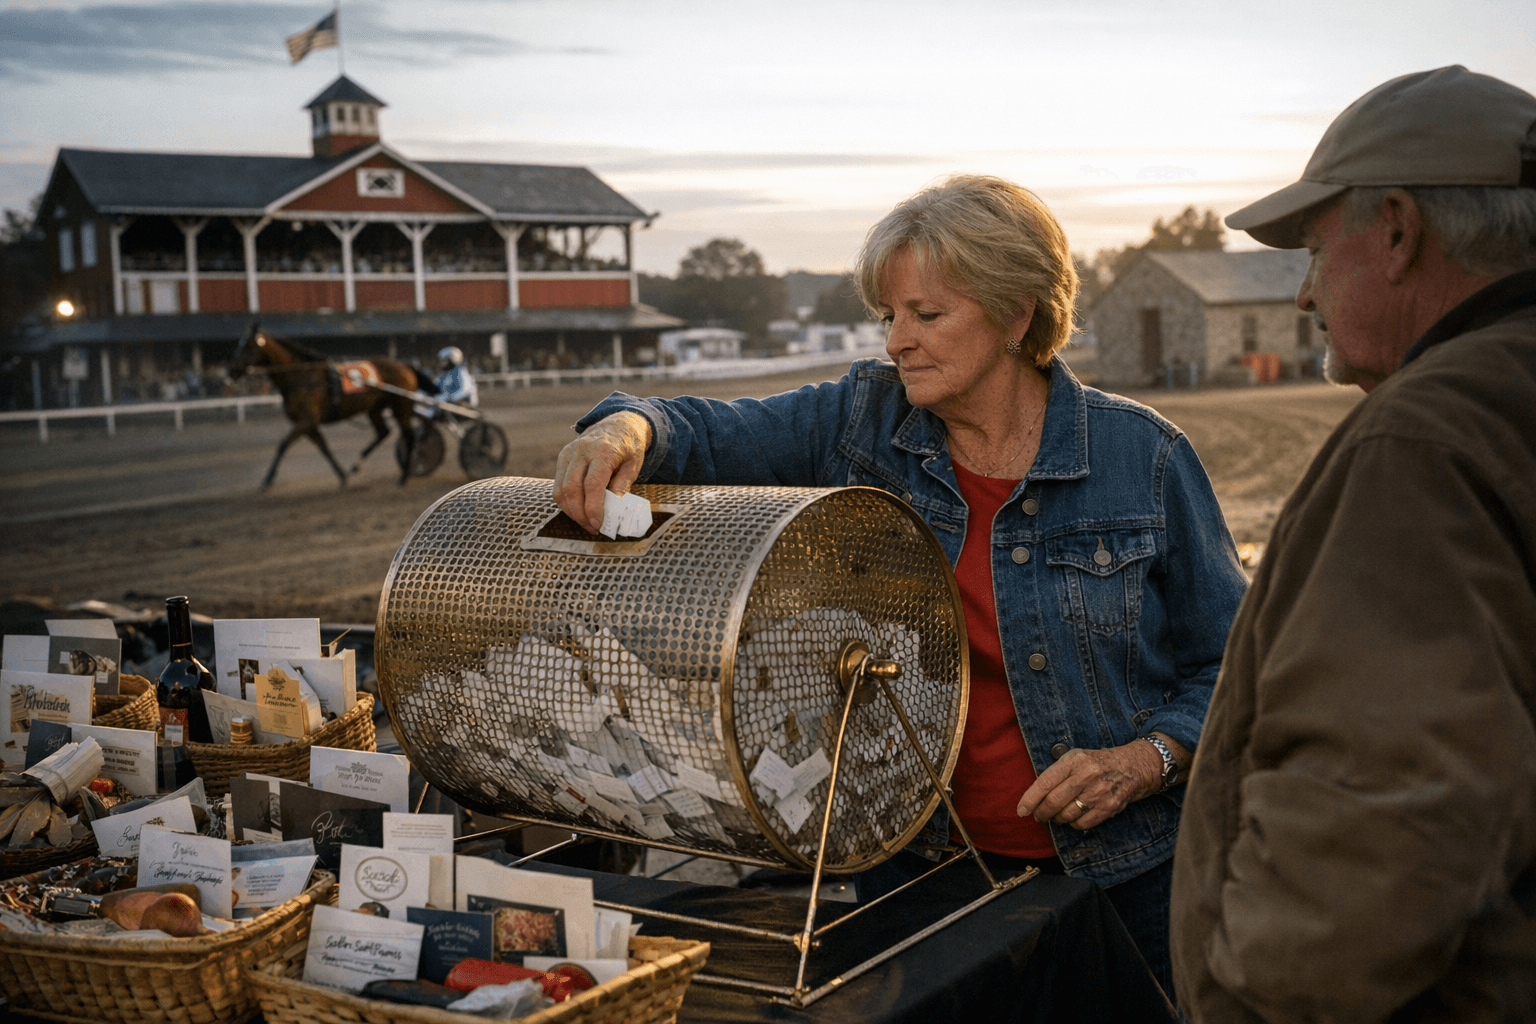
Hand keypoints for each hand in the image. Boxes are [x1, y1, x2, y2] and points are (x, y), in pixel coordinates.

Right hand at [552, 411, 651, 532]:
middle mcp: (582, 450)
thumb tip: (612, 510)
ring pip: (560, 489)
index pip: (592, 484)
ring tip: (585, 521)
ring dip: (570, 510)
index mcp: (603, 451)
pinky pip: (558, 484)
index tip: (598, 524)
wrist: (617, 424)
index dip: (593, 508)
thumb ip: (622, 485)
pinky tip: (578, 509)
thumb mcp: (634, 465)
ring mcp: (569, 453)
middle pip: (572, 488)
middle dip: (580, 514)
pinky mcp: (563, 457)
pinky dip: (565, 501)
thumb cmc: (628, 447)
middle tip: (592, 527)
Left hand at [1015, 739, 1165, 830]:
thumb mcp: (1076, 757)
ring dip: (1058, 819)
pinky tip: (1074, 817)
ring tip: (1058, 815)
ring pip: (1067, 815)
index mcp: (1074, 760)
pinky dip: (1073, 824)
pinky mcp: (1109, 806)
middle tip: (1039, 816)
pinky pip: (1082, 823)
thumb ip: (1056, 773)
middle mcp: (1086, 775)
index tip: (1021, 810)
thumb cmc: (1097, 763)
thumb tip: (1033, 797)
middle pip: (1054, 802)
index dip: (1029, 799)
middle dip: (1042, 813)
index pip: (1044, 783)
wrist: (1132, 766)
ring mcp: (1099, 791)